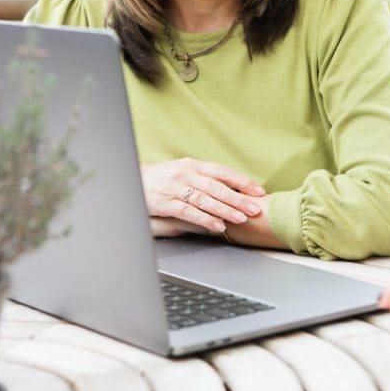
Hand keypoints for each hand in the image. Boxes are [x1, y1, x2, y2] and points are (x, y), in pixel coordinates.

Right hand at [141, 158, 264, 233]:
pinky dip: (205, 219)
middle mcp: (185, 174)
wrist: (131, 182)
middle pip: (217, 186)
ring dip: (225, 209)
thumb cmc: (161, 179)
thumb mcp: (183, 173)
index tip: (258, 191)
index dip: (242, 181)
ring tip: (240, 219)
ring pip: (205, 199)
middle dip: (238, 198)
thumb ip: (204, 180)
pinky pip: (189, 211)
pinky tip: (217, 226)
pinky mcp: (166, 202)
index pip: (222, 171)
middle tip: (255, 208)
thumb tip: (231, 190)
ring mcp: (175, 188)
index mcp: (192, 165)